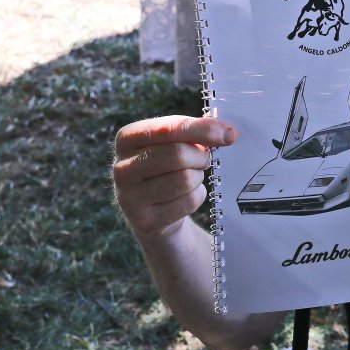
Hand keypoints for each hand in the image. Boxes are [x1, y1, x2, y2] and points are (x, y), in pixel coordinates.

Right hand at [113, 115, 235, 242]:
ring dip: (198, 178)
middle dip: (200, 157)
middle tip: (204, 160)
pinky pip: (188, 202)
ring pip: (185, 179)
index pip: (168, 128)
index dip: (203, 129)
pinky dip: (197, 197)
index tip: (229, 134)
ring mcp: (128, 197)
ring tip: (190, 178)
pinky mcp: (144, 221)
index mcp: (126, 138)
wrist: (155, 214)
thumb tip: (226, 131)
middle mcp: (120, 167)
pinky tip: (185, 198)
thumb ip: (195, 131)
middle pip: (177, 154)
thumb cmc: (168, 169)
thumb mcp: (174, 144)